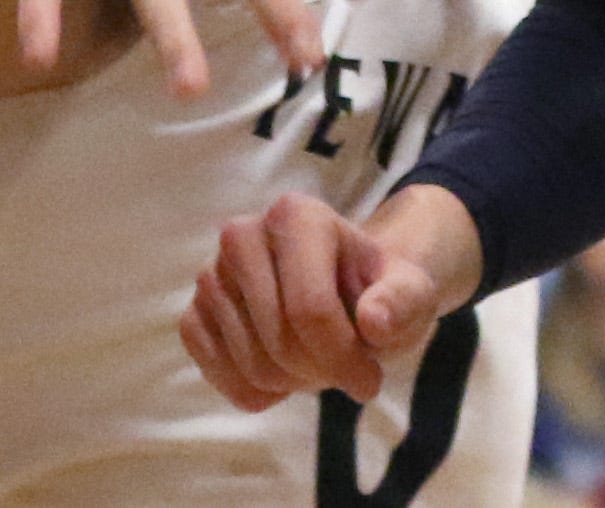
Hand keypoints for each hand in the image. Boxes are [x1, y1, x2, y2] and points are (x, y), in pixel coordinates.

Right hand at [182, 187, 480, 411]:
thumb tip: (374, 322)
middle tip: (341, 364)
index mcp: (296, 215)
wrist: (345, 290)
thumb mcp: (410, 292)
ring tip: (312, 358)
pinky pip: (213, 368)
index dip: (344, 360)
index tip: (371, 380)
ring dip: (291, 383)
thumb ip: (401, 303)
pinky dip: (249, 390)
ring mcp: (212, 272)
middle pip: (280, 341)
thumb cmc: (377, 290)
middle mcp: (243, 233)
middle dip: (319, 371)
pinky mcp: (194, 309)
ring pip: (251, 364)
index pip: (309, 310)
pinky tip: (279, 373)